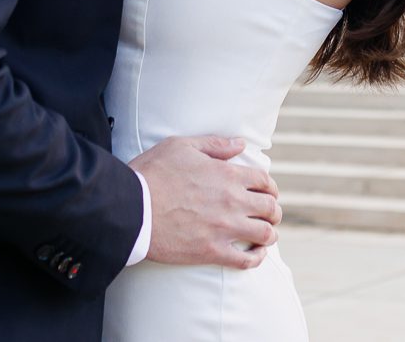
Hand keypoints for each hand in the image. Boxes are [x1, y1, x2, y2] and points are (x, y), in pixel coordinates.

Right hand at [129, 135, 280, 270]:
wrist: (131, 208)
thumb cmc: (152, 173)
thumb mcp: (181, 146)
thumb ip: (215, 144)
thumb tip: (240, 144)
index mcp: (227, 174)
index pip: (264, 181)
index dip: (270, 187)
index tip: (266, 192)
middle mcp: (232, 201)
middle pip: (270, 208)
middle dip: (273, 211)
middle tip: (268, 214)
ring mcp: (224, 228)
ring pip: (264, 234)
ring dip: (269, 234)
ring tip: (265, 235)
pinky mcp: (212, 251)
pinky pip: (246, 260)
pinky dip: (256, 258)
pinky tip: (256, 254)